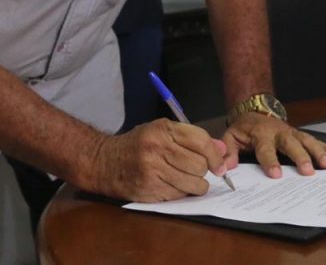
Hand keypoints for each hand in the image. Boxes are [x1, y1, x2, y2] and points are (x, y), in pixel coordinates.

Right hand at [87, 119, 228, 201]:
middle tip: (194, 169)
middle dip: (203, 170)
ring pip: (194, 183)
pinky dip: (182, 192)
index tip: (219, 164)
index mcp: (163, 129)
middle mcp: (158, 148)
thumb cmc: (137, 145)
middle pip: (200, 164)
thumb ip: (192, 138)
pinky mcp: (150, 190)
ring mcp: (153, 170)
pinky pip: (180, 195)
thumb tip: (221, 149)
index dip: (215, 155)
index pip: (201, 141)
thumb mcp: (161, 131)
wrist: (104, 162)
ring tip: (185, 178)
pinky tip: (171, 185)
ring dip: (195, 184)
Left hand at [221, 112, 325, 178]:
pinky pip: (315, 140)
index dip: (270, 161)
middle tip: (308, 171)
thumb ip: (228, 151)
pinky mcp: (300, 135)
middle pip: (291, 144)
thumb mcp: (230, 137)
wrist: (254, 110)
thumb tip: (224, 167)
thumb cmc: (244, 129)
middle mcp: (279, 132)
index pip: (265, 149)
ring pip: (307, 141)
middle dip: (300, 157)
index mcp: (260, 134)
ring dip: (319, 152)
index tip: (276, 174)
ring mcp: (292, 133)